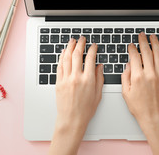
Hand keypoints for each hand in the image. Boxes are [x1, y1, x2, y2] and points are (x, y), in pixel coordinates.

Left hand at [49, 36, 103, 154]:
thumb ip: (100, 78)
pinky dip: (62, 57)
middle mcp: (76, 77)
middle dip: (80, 44)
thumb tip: (99, 66)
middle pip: (77, 55)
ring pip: (67, 58)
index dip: (92, 49)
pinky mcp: (58, 82)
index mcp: (88, 80)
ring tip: (72, 41)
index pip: (90, 58)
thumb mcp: (98, 94)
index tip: (94, 45)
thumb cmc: (85, 110)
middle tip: (82, 39)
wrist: (71, 120)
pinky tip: (64, 52)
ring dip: (70, 47)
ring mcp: (66, 79)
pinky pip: (60, 66)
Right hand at [121, 32, 158, 125]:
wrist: (154, 115)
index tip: (131, 46)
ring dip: (155, 44)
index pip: (135, 57)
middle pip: (147, 52)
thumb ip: (125, 76)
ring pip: (158, 54)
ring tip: (152, 37)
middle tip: (141, 35)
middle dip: (143, 41)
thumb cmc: (139, 107)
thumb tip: (128, 65)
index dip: (132, 49)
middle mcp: (149, 74)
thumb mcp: (125, 92)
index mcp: (137, 77)